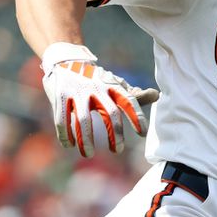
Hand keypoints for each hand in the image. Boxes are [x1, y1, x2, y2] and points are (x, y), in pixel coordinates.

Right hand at [41, 42, 159, 156]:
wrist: (65, 62)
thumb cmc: (95, 79)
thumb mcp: (113, 84)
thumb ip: (133, 94)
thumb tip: (156, 95)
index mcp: (111, 85)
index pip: (128, 100)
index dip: (136, 116)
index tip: (143, 133)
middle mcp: (96, 87)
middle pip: (109, 112)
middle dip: (115, 133)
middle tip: (118, 150)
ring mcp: (77, 91)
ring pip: (83, 119)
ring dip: (87, 140)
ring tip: (89, 154)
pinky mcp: (60, 96)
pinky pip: (62, 119)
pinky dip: (66, 135)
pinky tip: (70, 145)